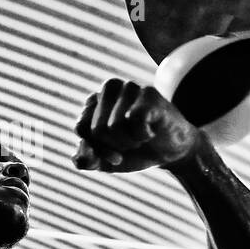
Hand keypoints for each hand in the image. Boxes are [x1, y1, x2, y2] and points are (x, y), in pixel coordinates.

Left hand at [72, 79, 199, 172]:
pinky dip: (143, 135)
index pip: (81, 128)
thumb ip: (87, 160)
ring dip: (129, 142)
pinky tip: (151, 131)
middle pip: (97, 129)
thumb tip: (78, 158)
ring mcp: (130, 88)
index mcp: (92, 101)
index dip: (96, 149)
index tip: (112, 154)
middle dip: (114, 147)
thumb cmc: (134, 150)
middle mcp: (109, 88)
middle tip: (129, 145)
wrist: (171, 152)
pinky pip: (135, 121)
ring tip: (139, 137)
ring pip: (114, 126)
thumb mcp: (105, 161)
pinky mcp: (149, 93)